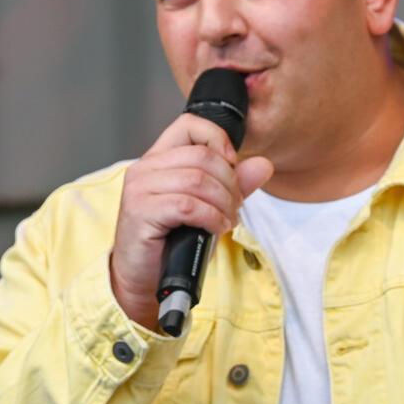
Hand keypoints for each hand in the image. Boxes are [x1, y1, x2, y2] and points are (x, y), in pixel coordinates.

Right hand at [109, 115, 273, 330]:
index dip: (218, 140)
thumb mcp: (210, 207)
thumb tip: (264, 165)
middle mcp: (145, 168)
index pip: (190, 125)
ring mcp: (140, 188)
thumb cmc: (173, 242)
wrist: (143, 277)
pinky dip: (211, 218)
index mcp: (159, 159)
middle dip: (230, 184)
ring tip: (224, 221)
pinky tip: (214, 229)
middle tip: (233, 208)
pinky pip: (189, 205)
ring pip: (199, 181)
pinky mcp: (141, 211)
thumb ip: (235, 184)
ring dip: (223, 204)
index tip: (232, 166)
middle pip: (203, 156)